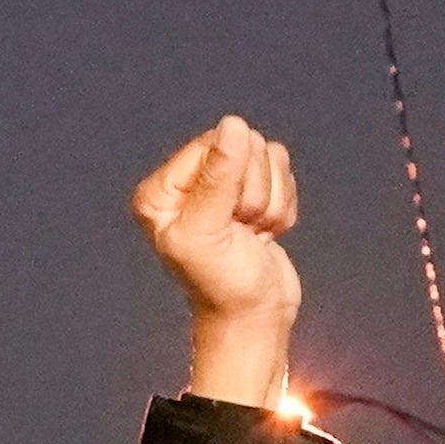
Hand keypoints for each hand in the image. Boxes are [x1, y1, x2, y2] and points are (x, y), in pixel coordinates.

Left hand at [131, 116, 302, 409]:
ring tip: (249, 236)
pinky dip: (280, 209)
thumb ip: (218, 177)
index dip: (232, 179)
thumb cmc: (222, 284)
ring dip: (268, 203)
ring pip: (267, 159)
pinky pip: (283, 176)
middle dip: (252, 193)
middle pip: (243, 147)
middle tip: (239, 231)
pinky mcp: (252, 195)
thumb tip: (233, 125)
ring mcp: (222, 188)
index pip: (214, 144)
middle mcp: (187, 183)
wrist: (254, 318)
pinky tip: (263, 234)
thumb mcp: (209, 230)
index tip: (225, 220)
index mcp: (161, 190)